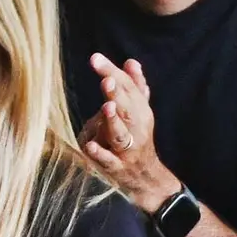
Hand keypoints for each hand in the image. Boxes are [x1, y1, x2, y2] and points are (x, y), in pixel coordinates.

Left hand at [80, 53, 180, 218]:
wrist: (147, 178)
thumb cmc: (137, 139)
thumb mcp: (138, 112)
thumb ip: (135, 87)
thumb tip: (132, 61)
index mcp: (141, 112)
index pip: (128, 88)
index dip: (112, 72)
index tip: (95, 58)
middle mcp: (137, 128)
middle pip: (128, 108)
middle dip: (118, 93)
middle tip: (107, 80)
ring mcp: (127, 149)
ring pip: (121, 134)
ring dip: (114, 121)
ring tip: (107, 107)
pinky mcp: (116, 168)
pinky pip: (108, 161)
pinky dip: (100, 154)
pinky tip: (90, 145)